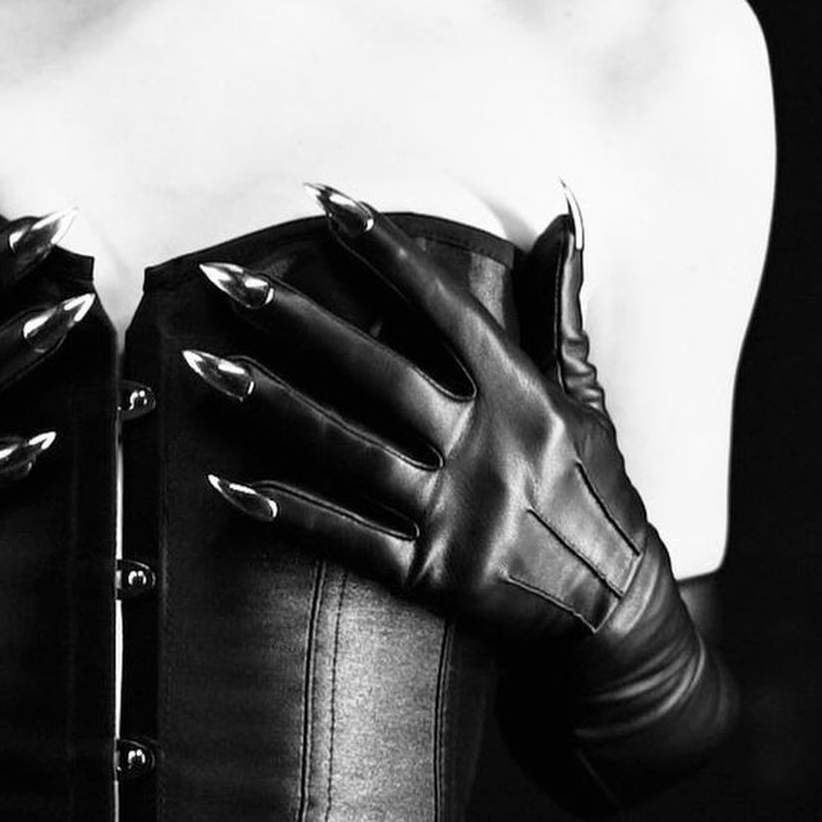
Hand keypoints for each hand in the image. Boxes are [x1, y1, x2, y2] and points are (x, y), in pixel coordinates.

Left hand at [190, 184, 737, 810]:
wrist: (620, 617)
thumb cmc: (599, 491)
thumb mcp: (588, 393)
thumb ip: (561, 302)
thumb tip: (562, 214)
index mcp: (524, 394)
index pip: (444, 306)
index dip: (385, 251)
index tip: (326, 203)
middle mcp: (488, 447)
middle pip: (375, 370)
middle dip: (293, 320)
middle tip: (223, 277)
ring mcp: (457, 514)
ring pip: (346, 448)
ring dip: (267, 403)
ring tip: (200, 364)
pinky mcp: (433, 576)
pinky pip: (347, 539)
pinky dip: (286, 511)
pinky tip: (227, 485)